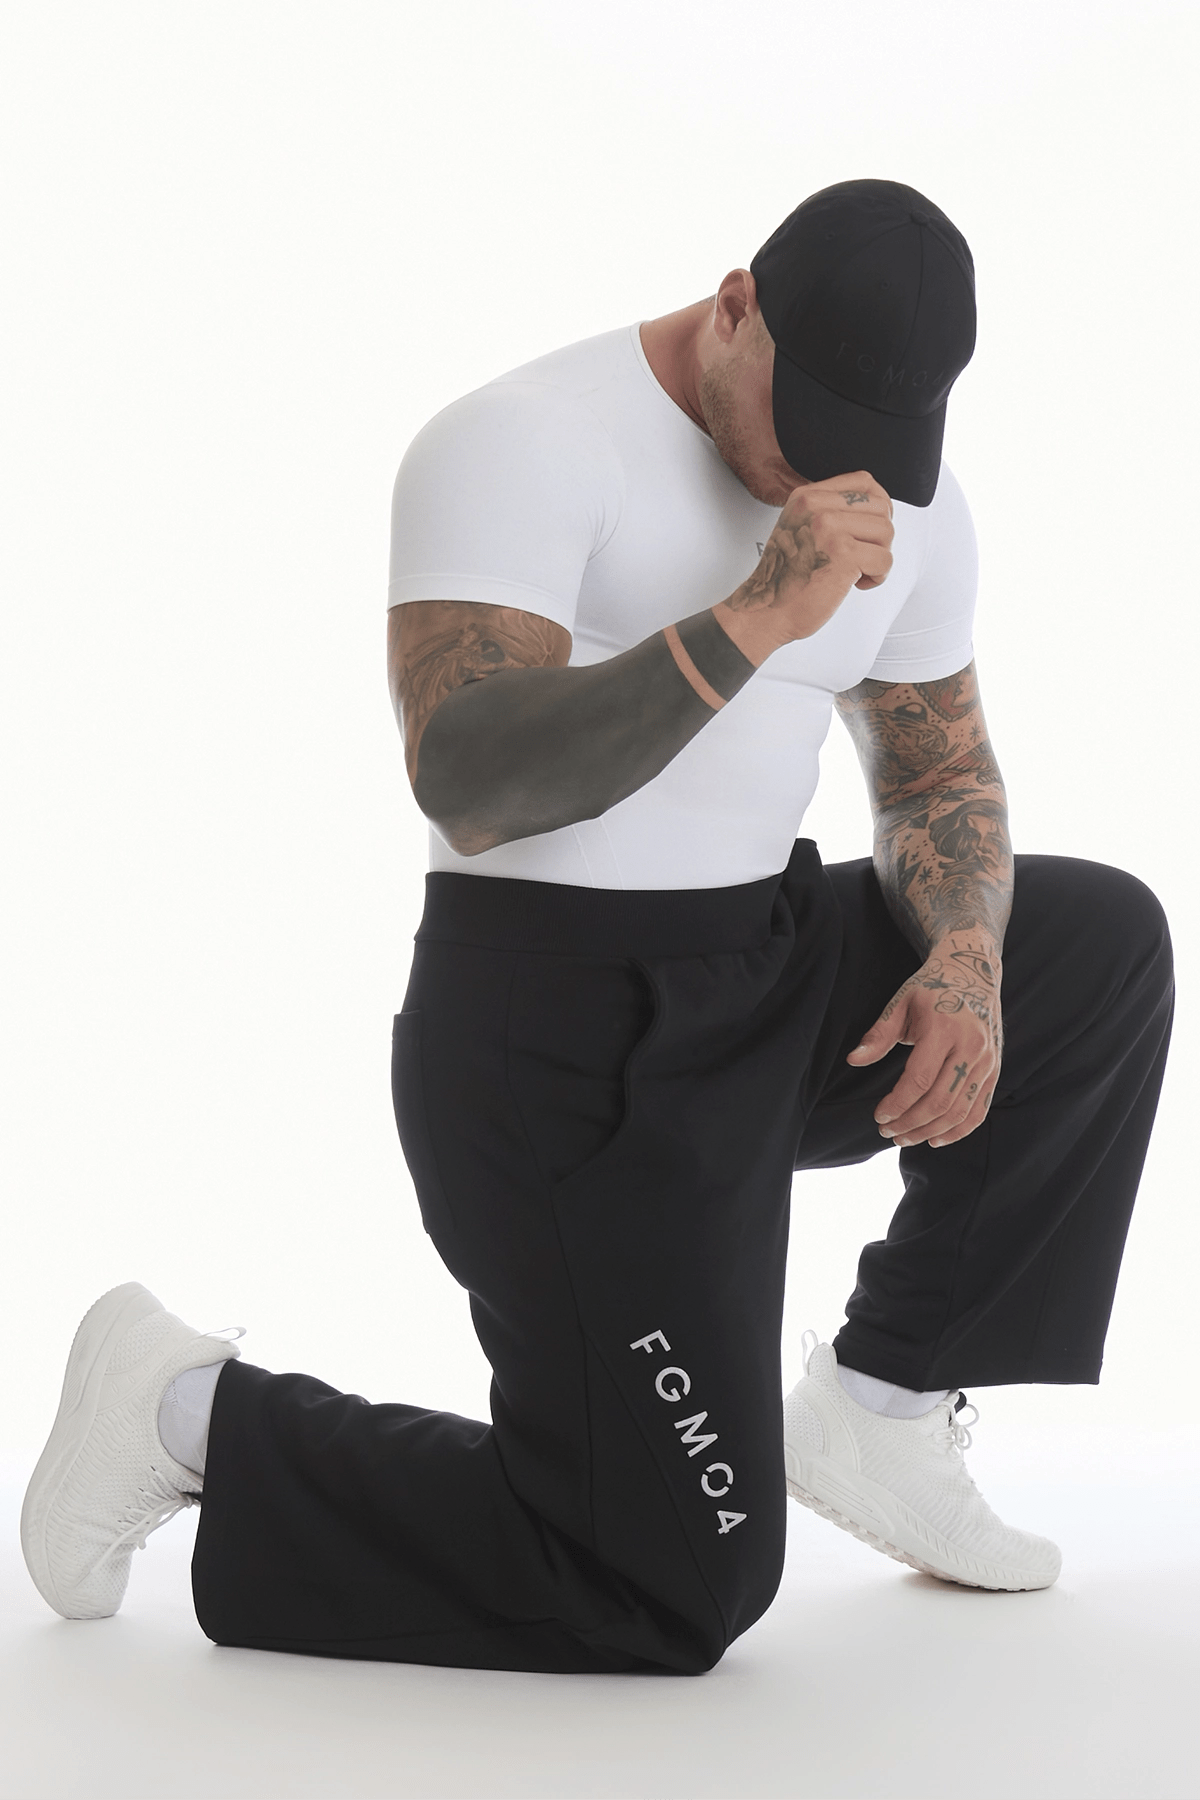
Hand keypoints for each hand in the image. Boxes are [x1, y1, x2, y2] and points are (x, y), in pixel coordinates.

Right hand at [713, 471, 893, 665]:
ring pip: (886, 532)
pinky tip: (855, 583)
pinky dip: (877, 577)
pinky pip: (884, 560)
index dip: (878, 506)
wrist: (767, 611)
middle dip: (880, 536)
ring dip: (879, 557)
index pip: (863, 482)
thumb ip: (831, 512)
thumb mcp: (800, 528)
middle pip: (880, 507)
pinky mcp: (843, 555)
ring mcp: (829, 529)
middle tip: (862, 556)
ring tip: (857, 570)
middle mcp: (816, 508)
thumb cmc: (786, 579)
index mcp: (807, 497)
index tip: (869, 529)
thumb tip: (875, 508)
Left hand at [846, 936, 1003, 1148]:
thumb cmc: (931, 987)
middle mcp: (970, 1046)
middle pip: (940, 1101)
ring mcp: (986, 1060)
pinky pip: (980, 1108)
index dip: (897, 1104)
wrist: (974, 970)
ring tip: (905, 1137)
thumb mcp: (901, 1002)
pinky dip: (959, 1130)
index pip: (919, 1080)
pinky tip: (936, 1138)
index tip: (878, 1116)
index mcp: (944, 1029)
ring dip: (930, 1131)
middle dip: (910, 1123)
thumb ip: (879, 1034)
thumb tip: (853, 1060)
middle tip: (887, 1132)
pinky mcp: (994, 1069)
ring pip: (960, 1110)